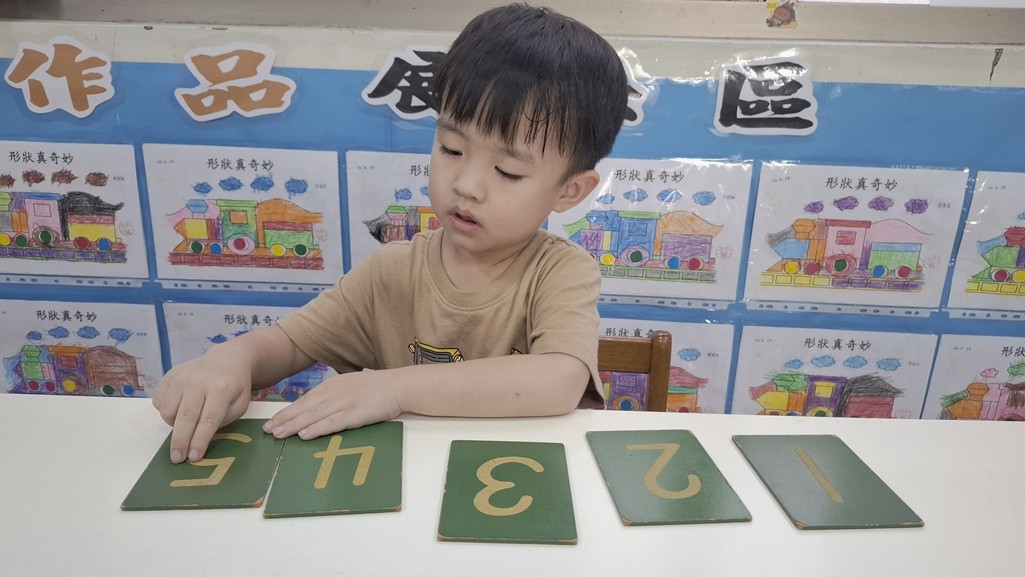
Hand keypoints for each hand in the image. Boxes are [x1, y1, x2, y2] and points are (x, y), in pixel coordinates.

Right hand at [152, 347, 251, 462]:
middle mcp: (198, 380)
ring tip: (186, 424)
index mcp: (221, 388)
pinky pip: (159, 402)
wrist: (227, 359)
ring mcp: (181, 376)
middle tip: (177, 459)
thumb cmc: (235, 387)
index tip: (193, 457)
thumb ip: (222, 422)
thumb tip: (198, 441)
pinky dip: (166, 412)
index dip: (200, 440)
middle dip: (180, 441)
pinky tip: (179, 408)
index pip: (208, 419)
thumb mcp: (240, 404)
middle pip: (185, 417)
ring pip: (168, 411)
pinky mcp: (169, 375)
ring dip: (174, 425)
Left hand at [262, 370, 401, 439]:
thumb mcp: (350, 386)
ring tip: (278, 435)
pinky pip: (331, 423)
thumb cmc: (377, 388)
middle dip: (284, 420)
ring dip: (293, 426)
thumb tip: (319, 408)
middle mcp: (333, 393)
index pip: (304, 401)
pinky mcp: (354, 414)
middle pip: (303, 408)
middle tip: (267, 431)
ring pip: (313, 416)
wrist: (398, 386)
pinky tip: (304, 435)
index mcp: (331, 386)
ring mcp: (343, 403)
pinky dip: (316, 429)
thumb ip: (334, 395)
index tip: (272, 421)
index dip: (287, 412)